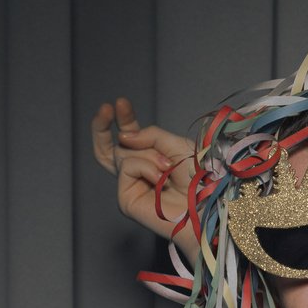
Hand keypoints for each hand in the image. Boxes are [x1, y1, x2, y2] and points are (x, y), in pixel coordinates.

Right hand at [90, 97, 198, 253]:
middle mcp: (138, 172)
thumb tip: (122, 136)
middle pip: (109, 148)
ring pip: (122, 154)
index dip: (123, 119)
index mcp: (152, 157)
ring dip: (148, 155)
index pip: (130, 137)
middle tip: (105, 108)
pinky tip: (160, 179)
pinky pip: (126, 167)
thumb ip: (150, 135)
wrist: (206, 205)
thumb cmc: (199, 180)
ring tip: (168, 167)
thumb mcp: (176, 146)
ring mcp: (131, 185)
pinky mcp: (126, 198)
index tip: (121, 103)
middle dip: (101, 126)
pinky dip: (145, 167)